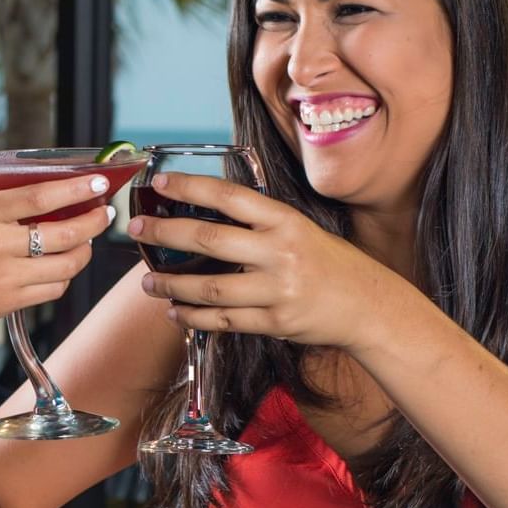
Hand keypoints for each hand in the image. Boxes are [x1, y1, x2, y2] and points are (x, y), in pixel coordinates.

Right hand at [0, 174, 114, 339]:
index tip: (99, 183)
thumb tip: (4, 176)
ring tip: (85, 241)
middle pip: (66, 232)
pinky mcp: (4, 305)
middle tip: (104, 214)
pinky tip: (60, 267)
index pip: (42, 196)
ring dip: (84, 252)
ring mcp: (2, 278)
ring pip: (66, 265)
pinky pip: (51, 290)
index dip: (78, 188)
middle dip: (94, 222)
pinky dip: (63, 278)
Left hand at [126, 172, 392, 349]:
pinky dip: (194, 317)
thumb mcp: (300, 229)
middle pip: (209, 241)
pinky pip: (224, 322)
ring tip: (148, 281)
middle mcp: (280, 252)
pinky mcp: (276, 322)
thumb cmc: (329, 263)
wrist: (370, 306)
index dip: (190, 188)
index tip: (159, 184)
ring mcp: (278, 290)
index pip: (229, 197)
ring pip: (210, 288)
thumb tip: (204, 211)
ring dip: (171, 285)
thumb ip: (258, 222)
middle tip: (136, 230)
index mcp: (285, 221)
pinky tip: (174, 311)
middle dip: (165, 234)